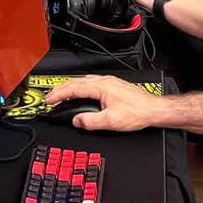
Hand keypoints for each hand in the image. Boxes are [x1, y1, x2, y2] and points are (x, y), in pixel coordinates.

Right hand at [44, 74, 163, 130]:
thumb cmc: (137, 112)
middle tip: (50, 97)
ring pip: (84, 81)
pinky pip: (92, 83)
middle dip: (61, 89)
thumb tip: (77, 120)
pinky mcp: (114, 86)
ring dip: (71, 87)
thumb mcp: (110, 121)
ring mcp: (110, 82)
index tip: (48, 100)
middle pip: (76, 82)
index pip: (73, 88)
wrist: (153, 109)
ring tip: (62, 94)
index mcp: (101, 87)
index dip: (58, 94)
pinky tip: (82, 92)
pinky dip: (81, 87)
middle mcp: (104, 81)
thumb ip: (90, 121)